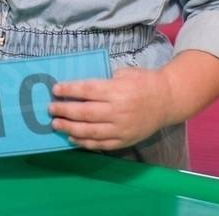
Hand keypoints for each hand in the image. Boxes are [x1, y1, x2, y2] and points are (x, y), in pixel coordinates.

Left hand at [47, 66, 173, 150]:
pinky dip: (84, 142)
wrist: (168, 100)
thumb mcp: (125, 73)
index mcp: (117, 90)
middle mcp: (118, 111)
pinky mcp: (124, 140)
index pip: (87, 90)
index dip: (69, 90)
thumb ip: (104, 80)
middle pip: (85, 113)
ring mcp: (121, 128)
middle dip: (64, 111)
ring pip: (90, 131)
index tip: (55, 89)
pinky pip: (100, 144)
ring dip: (70, 129)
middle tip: (50, 109)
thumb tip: (79, 86)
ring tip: (55, 125)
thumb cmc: (144, 82)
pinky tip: (72, 137)